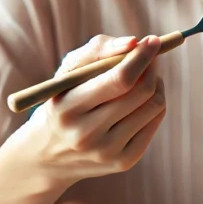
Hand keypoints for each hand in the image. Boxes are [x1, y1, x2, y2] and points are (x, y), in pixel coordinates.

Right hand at [22, 34, 166, 186]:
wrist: (46, 156)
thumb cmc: (61, 100)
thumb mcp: (67, 72)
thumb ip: (97, 50)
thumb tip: (134, 43)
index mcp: (68, 109)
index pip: (119, 80)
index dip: (141, 58)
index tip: (153, 41)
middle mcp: (87, 135)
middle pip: (141, 92)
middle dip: (151, 67)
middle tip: (149, 56)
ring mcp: (107, 152)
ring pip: (154, 106)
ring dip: (156, 84)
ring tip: (145, 77)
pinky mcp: (123, 161)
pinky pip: (154, 123)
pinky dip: (155, 104)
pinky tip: (142, 99)